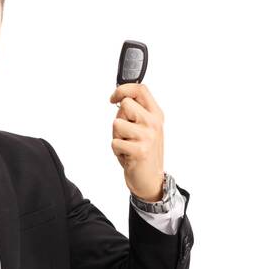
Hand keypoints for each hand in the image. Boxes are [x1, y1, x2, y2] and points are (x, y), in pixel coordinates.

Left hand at [109, 82, 165, 200]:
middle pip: (125, 104)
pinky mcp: (139, 150)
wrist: (151, 178)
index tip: (113, 98)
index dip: (122, 89)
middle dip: (119, 118)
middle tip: (126, 133)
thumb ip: (136, 111)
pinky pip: (114, 142)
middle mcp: (154, 123)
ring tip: (127, 145)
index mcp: (156, 114)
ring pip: (116, 123)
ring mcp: (148, 136)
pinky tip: (127, 155)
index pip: (140, 89)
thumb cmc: (143, 151)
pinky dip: (116, 150)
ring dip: (117, 136)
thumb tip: (120, 97)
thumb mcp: (144, 127)